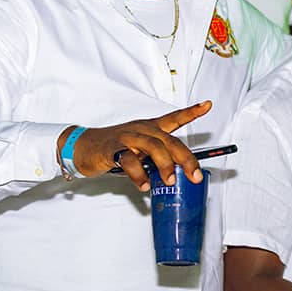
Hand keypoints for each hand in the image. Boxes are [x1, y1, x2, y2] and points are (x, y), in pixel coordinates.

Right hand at [67, 101, 211, 187]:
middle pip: (169, 140)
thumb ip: (156, 160)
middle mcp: (142, 130)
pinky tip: (143, 185)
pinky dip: (137, 174)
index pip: (174, 118)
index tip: (207, 106)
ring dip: (164, 165)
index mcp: (150, 128)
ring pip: (153, 146)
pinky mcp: (113, 148)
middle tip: (194, 175)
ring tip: (169, 181)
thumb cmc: (116, 148)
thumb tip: (175, 177)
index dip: (191, 112)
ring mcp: (127, 137)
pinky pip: (128, 160)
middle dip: (185, 158)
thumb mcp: (140, 150)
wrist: (84, 146)